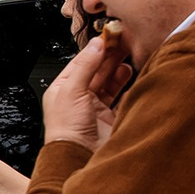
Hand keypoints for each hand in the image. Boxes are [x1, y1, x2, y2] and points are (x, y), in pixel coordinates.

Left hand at [41, 36, 130, 153]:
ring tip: (129, 57)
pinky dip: (126, 86)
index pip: (81, 61)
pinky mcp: (109, 117)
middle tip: (124, 42)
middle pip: (97, 70)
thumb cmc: (66, 129)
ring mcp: (94, 107)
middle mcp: (78, 96)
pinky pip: (120, 97)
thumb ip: (85, 66)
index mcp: (63, 88)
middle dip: (110, 56)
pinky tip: (131, 75)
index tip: (109, 36)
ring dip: (119, 69)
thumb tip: (96, 44)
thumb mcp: (72, 90)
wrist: (78, 157)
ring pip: (109, 81)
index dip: (96, 49)